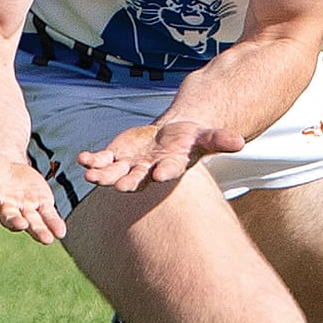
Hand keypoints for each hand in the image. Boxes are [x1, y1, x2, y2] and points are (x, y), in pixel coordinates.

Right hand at [0, 143, 66, 243]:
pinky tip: (61, 232)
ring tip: (48, 239)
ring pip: (31, 221)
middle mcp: (4, 205)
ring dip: (38, 229)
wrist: (2, 166)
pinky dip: (54, 224)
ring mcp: (23, 206)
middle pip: (9, 215)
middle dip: (14, 220)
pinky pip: (48, 217)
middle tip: (18, 223)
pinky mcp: (39, 204)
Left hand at [77, 121, 244, 192]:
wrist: (170, 138)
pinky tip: (81, 159)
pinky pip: (101, 160)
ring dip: (103, 176)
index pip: (168, 171)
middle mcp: (148, 171)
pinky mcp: (116, 156)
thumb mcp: (206, 136)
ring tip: (91, 177)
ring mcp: (129, 165)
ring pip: (114, 173)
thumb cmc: (190, 140)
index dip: (164, 172)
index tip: (160, 174)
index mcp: (170, 166)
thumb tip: (241, 143)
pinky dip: (92, 160)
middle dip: (128, 182)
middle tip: (120, 187)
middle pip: (137, 179)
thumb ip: (220, 140)